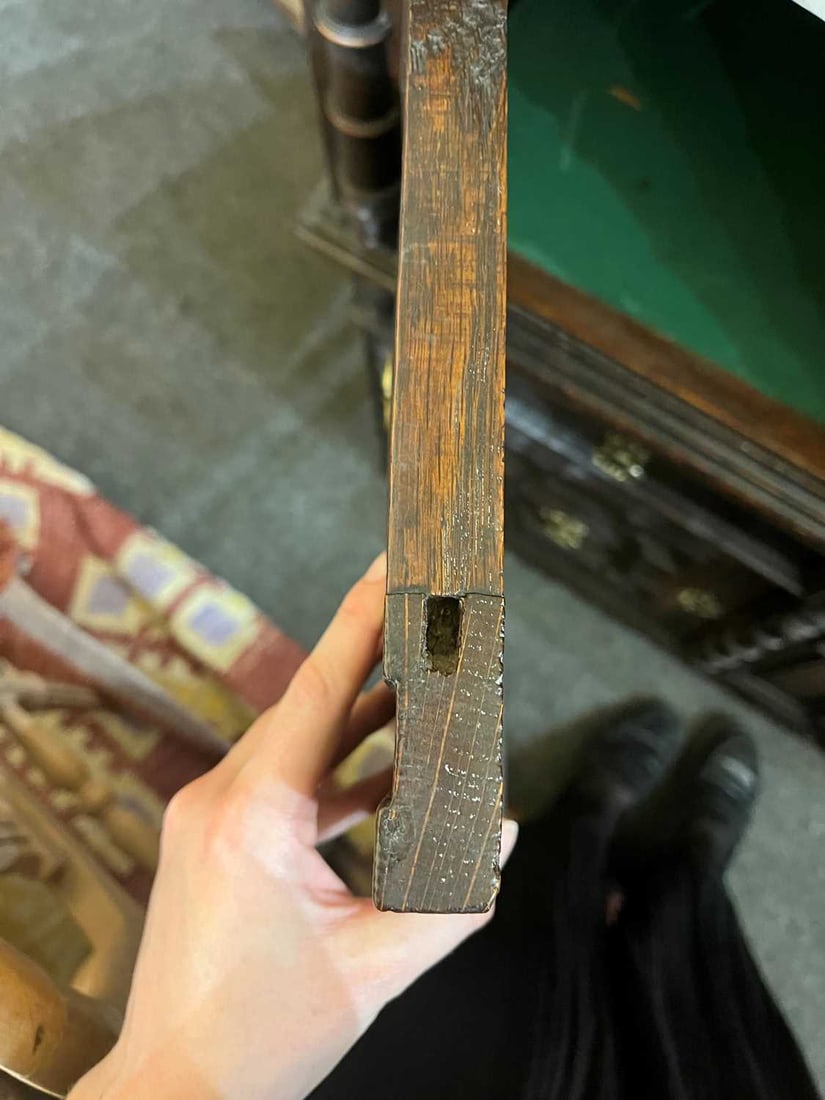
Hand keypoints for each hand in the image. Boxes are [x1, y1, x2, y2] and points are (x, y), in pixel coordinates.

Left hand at [70, 554, 516, 1099]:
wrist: (173, 1091)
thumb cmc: (257, 1039)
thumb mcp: (373, 970)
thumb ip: (450, 902)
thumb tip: (498, 841)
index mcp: (254, 817)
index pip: (320, 692)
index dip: (363, 620)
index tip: (393, 565)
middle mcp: (219, 800)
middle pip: (309, 703)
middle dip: (372, 654)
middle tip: (422, 608)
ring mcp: (208, 816)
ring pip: (296, 741)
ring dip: (359, 716)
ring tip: (421, 685)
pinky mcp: (212, 838)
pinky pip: (284, 782)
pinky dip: (336, 771)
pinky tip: (386, 772)